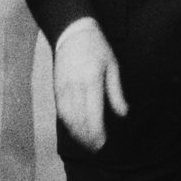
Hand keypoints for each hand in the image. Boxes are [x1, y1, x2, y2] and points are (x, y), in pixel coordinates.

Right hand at [53, 21, 127, 151]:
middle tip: (96, 148)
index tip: (103, 143)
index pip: (92, 113)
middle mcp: (75, 86)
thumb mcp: (112, 66)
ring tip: (87, 143)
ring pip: (68, 117)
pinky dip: (68, 123)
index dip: (97, 132)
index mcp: (91, 80)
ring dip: (77, 133)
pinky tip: (75, 130)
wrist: (72, 31)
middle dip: (87, 137)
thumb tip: (123, 114)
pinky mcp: (57, 87)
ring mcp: (64, 87)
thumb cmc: (97, 47)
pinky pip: (61, 110)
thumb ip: (116, 92)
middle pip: (79, 119)